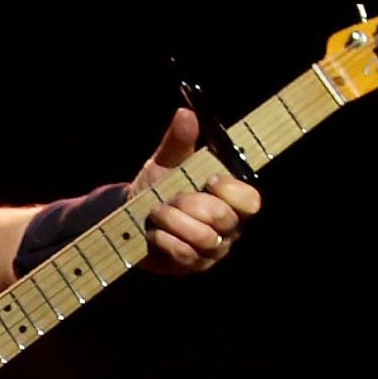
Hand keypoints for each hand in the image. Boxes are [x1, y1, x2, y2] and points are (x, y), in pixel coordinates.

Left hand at [129, 107, 261, 274]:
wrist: (128, 219)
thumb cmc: (157, 189)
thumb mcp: (166, 163)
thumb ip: (178, 142)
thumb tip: (186, 112)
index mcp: (230, 200)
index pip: (250, 200)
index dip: (230, 190)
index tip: (209, 180)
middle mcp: (228, 227)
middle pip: (223, 218)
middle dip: (189, 204)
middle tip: (169, 198)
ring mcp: (212, 250)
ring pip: (204, 239)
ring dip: (173, 222)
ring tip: (157, 214)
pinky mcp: (192, 266)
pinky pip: (184, 254)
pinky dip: (164, 240)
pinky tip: (154, 233)